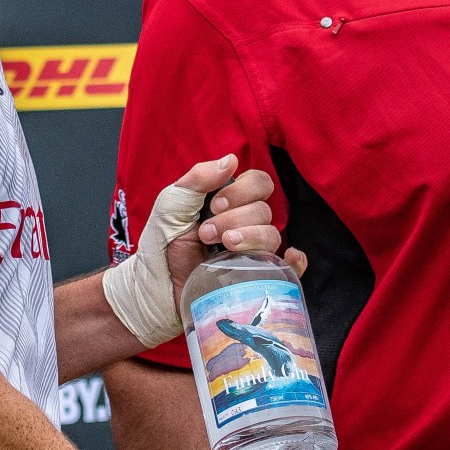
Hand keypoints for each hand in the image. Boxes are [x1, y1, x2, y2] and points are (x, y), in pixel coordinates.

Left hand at [166, 157, 307, 301]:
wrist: (154, 290)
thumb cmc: (162, 243)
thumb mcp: (172, 205)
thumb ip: (197, 180)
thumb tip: (231, 160)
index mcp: (230, 201)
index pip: (259, 183)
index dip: (242, 191)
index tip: (214, 205)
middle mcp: (246, 223)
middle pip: (264, 210)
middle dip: (235, 219)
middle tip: (206, 233)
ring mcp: (253, 251)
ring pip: (273, 235)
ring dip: (249, 238)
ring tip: (221, 247)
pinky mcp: (257, 278)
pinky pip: (290, 269)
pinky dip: (295, 262)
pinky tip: (287, 258)